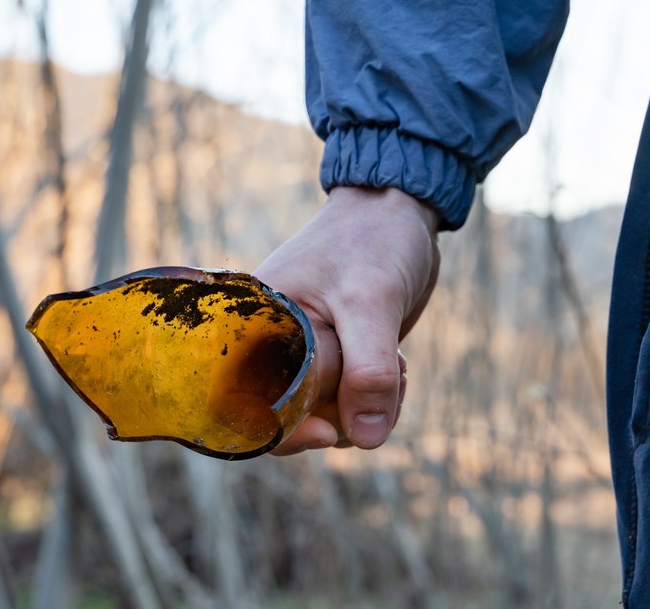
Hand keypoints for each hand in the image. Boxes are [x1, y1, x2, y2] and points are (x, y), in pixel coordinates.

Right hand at [255, 186, 440, 454]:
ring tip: (397, 370)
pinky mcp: (339, 358)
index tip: (332, 434)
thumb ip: (368, 371)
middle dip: (342, 418)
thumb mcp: (370, 302)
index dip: (285, 431)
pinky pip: (351, 401)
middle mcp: (273, 345)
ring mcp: (308, 354)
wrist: (401, 210)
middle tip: (385, 390)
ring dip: (368, 408)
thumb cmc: (374, 241)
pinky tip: (399, 366)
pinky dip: (379, 397)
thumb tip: (367, 439)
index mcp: (255, 327)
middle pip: (293, 419)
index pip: (248, 405)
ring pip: (329, 415)